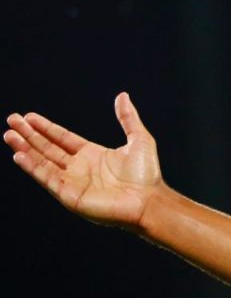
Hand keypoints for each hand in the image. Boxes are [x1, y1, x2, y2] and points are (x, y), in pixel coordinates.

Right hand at [5, 93, 163, 231]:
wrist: (149, 201)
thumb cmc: (147, 175)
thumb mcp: (139, 140)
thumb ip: (128, 118)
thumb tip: (123, 96)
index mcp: (92, 155)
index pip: (61, 138)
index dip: (45, 128)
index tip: (28, 116)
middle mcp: (79, 168)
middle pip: (47, 148)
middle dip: (29, 134)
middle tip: (11, 120)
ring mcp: (73, 181)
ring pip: (42, 161)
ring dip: (25, 148)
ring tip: (9, 134)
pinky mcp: (69, 195)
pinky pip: (47, 178)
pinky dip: (32, 167)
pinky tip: (19, 154)